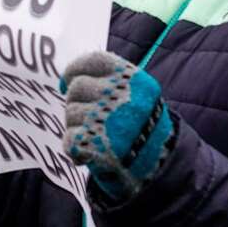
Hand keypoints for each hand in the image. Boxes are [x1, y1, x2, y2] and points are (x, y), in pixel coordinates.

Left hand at [62, 50, 176, 200]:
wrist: (160, 166)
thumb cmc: (140, 126)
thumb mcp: (136, 95)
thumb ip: (108, 81)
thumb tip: (68, 77)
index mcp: (134, 80)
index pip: (93, 60)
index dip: (74, 69)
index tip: (67, 80)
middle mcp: (123, 97)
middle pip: (76, 87)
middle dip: (77, 102)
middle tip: (92, 118)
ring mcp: (111, 122)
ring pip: (71, 113)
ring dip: (77, 126)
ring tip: (98, 136)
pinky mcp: (99, 146)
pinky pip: (70, 140)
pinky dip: (75, 149)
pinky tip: (91, 153)